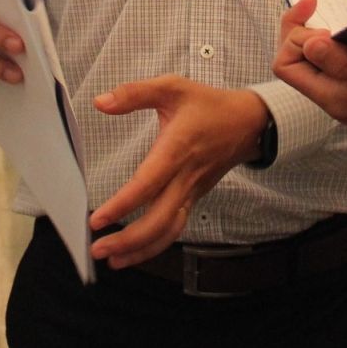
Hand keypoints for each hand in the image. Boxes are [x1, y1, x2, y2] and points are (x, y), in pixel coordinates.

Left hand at [86, 77, 267, 269]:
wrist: (249, 122)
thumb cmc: (209, 105)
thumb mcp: (172, 87)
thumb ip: (135, 93)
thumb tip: (101, 102)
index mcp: (177, 149)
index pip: (148, 184)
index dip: (123, 204)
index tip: (98, 220)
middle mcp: (185, 177)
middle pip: (159, 220)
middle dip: (128, 240)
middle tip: (97, 249)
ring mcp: (192, 191)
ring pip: (169, 231)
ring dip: (141, 249)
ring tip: (113, 259)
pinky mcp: (194, 198)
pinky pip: (175, 228)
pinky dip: (155, 244)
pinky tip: (134, 251)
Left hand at [275, 0, 346, 143]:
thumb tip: (307, 43)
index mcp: (338, 98)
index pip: (286, 63)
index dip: (291, 30)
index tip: (314, 4)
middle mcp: (340, 101)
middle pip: (298, 62)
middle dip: (303, 28)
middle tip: (322, 3)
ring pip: (321, 61)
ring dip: (323, 33)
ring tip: (341, 12)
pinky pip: (342, 64)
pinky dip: (343, 42)